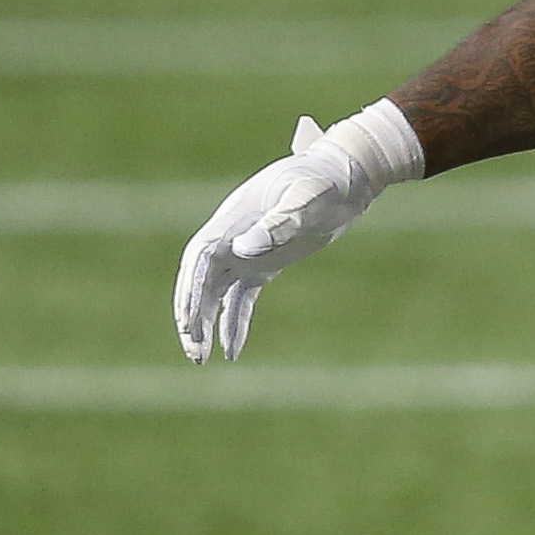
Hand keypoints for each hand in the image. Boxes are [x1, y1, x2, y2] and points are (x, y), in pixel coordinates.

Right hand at [172, 103, 421, 363]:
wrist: (344, 176)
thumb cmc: (324, 179)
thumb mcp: (306, 196)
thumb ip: (279, 221)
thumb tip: (244, 249)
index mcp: (233, 219)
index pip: (200, 258)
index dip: (192, 289)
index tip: (190, 320)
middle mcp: (231, 236)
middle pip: (199, 279)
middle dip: (191, 313)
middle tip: (193, 349)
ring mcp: (245, 252)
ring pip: (214, 293)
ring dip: (205, 324)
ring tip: (201, 358)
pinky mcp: (263, 265)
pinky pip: (241, 298)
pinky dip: (234, 323)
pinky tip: (232, 351)